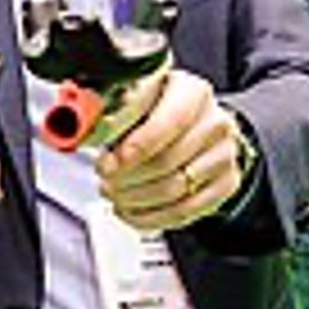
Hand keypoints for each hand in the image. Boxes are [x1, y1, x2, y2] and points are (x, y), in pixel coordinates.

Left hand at [95, 69, 244, 231]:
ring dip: (136, 199)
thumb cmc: (161, 113)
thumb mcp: (137, 101)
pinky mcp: (226, 184)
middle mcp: (214, 121)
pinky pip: (185, 211)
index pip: (169, 121)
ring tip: (115, 194)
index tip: (108, 163)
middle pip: (169, 160)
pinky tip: (131, 210)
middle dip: (128, 177)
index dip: (134, 147)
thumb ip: (114, 113)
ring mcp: (224, 154)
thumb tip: (83, 129)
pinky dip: (151, 217)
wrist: (197, 129)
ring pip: (176, 189)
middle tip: (106, 180)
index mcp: (192, 92)